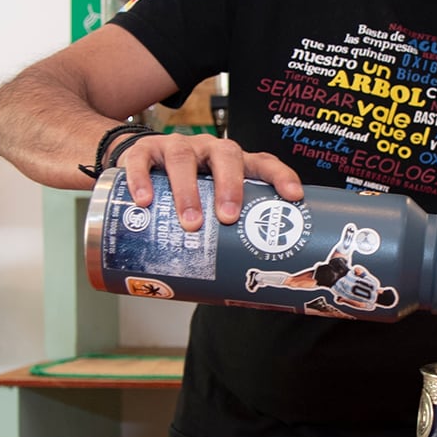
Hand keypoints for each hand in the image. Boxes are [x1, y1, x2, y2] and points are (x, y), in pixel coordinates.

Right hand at [114, 132, 302, 229]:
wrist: (143, 162)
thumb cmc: (187, 189)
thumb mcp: (209, 204)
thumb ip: (222, 233)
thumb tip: (237, 291)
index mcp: (233, 161)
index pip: (263, 162)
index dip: (281, 176)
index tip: (294, 197)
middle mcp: (208, 149)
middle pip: (226, 155)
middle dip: (230, 186)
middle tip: (228, 217)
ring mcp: (176, 146)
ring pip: (183, 159)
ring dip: (188, 191)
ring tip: (190, 221)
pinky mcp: (143, 150)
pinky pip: (142, 160)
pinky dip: (142, 180)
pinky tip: (145, 202)